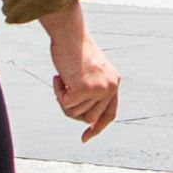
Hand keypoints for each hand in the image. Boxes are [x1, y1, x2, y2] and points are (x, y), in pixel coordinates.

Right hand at [43, 7, 119, 137]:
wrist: (71, 34)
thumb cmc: (75, 50)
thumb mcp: (89, 72)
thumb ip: (90, 91)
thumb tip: (85, 118)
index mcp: (114, 82)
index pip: (110, 114)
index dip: (98, 128)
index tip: (85, 138)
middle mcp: (111, 87)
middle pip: (88, 118)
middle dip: (72, 110)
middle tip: (63, 91)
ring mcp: (99, 89)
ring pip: (75, 113)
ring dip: (63, 99)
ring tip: (63, 79)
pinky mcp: (85, 88)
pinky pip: (65, 104)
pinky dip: (58, 93)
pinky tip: (59, 77)